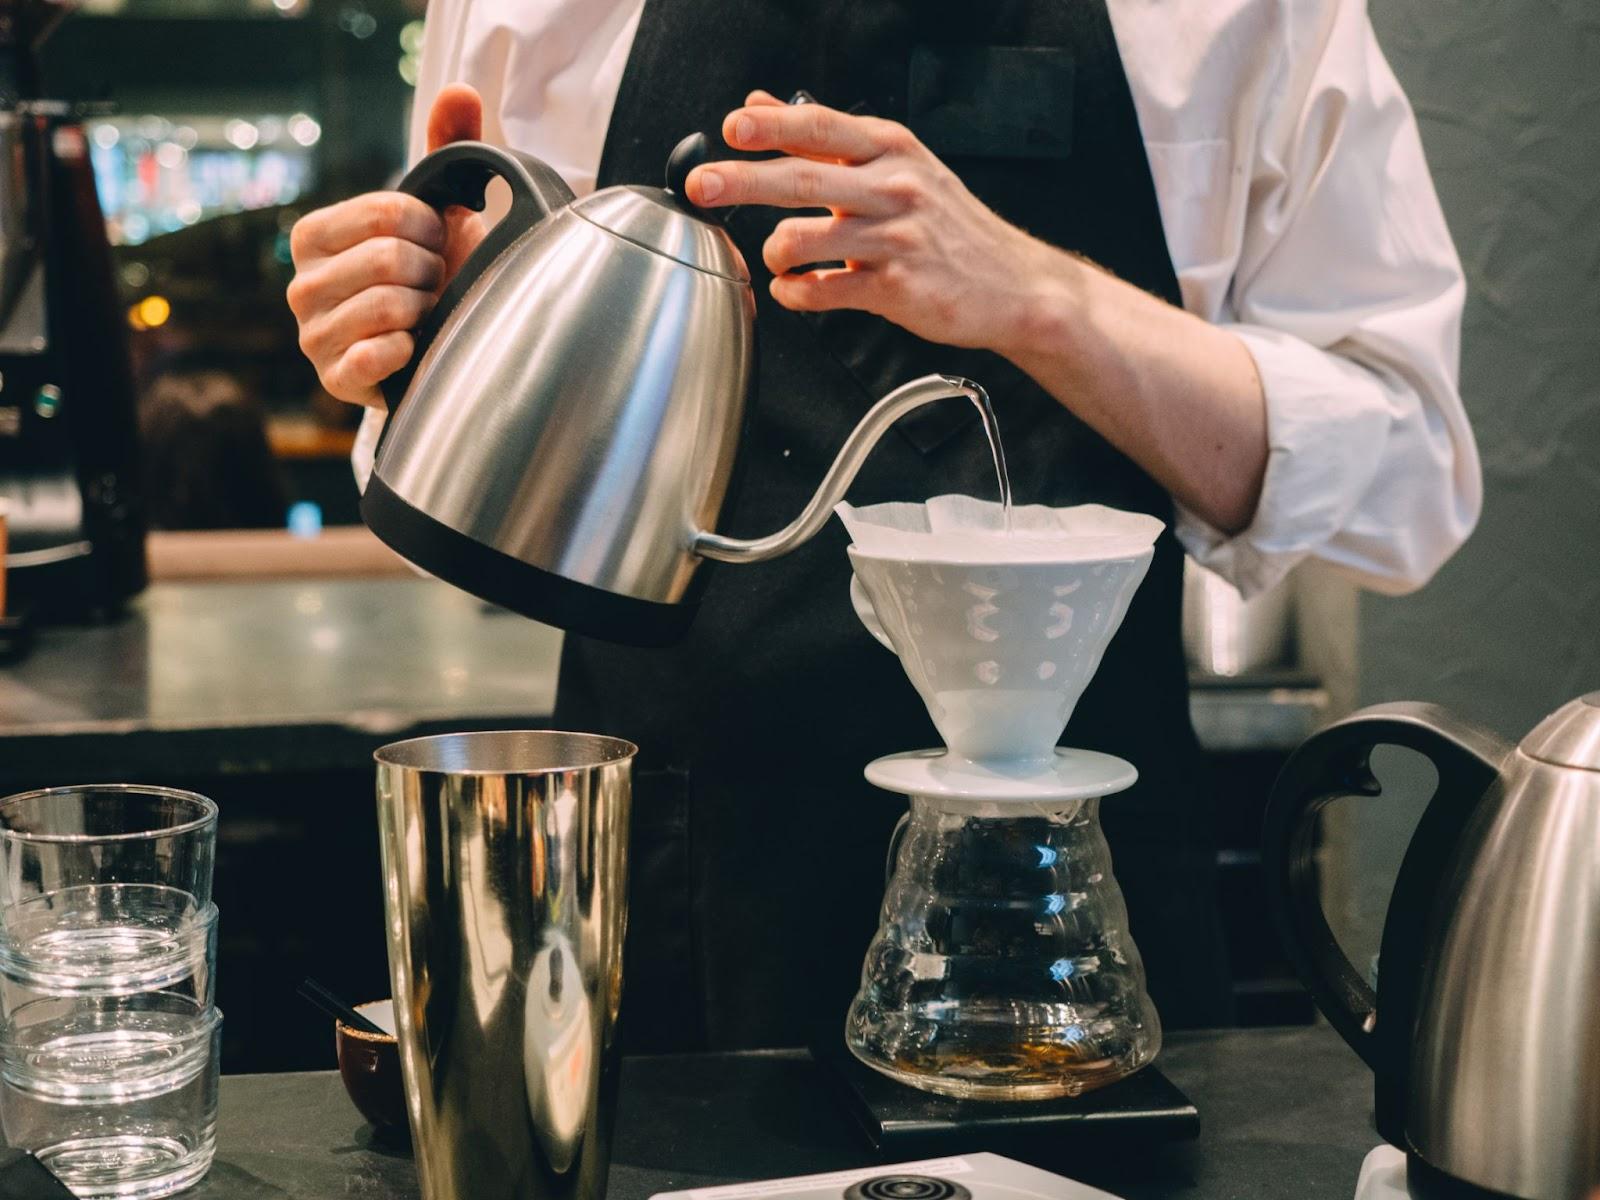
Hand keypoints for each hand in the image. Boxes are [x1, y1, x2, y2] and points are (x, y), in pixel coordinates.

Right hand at [288, 85, 489, 407]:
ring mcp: (313, 334)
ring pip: (388, 306)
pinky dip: (408, 348)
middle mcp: (300, 284)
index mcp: (314, 235)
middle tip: (431, 285)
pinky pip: (377, 354)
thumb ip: (448, 149)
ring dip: (425, 311)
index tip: (436, 242)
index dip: (431, 229)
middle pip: (389, 260)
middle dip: (430, 273)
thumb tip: (461, 92)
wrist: (434, 351)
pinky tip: (412, 346)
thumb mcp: (439, 213)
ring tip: (424, 314)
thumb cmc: (432, 277)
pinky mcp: (333, 379)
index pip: (386, 214)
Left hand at [685, 91, 1059, 354]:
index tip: (731, 127)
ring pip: (806, 238)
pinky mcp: (895, 288)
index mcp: (891, 150)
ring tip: (779, 258)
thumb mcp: (897, 165)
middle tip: (704, 184)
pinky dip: (796, 293)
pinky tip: (795, 290)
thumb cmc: (950, 228)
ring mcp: (895, 239)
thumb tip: (763, 104)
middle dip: (742, 181)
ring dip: (776, 252)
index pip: (819, 127)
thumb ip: (827, 139)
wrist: (1014, 284)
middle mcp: (893, 188)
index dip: (770, 125)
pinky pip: (824, 290)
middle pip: (802, 179)